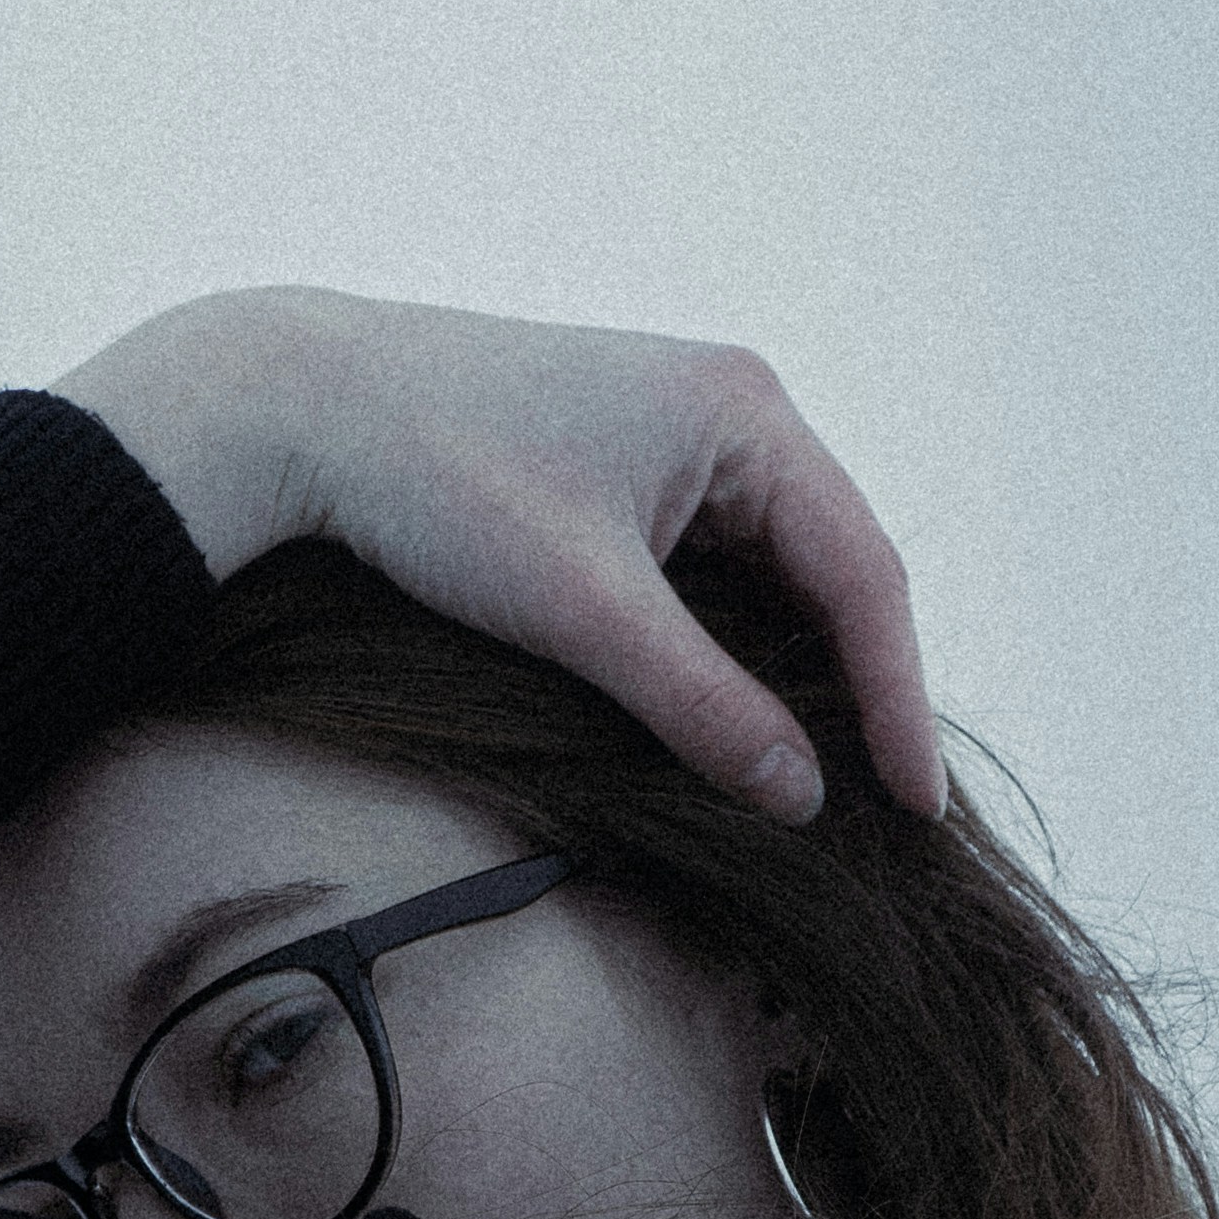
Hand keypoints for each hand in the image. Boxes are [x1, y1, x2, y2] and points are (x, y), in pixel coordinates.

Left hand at [47, 286, 948, 824]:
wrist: (301, 407)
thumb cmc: (439, 481)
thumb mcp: (584, 612)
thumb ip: (703, 707)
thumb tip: (802, 796)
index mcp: (748, 413)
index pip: (866, 575)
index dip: (897, 700)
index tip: (916, 807)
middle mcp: (732, 410)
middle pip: (835, 573)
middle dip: (860, 691)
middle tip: (885, 811)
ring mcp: (679, 434)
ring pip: (772, 577)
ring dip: (796, 674)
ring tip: (819, 782)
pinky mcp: (626, 467)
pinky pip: (714, 569)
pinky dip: (733, 646)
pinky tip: (732, 719)